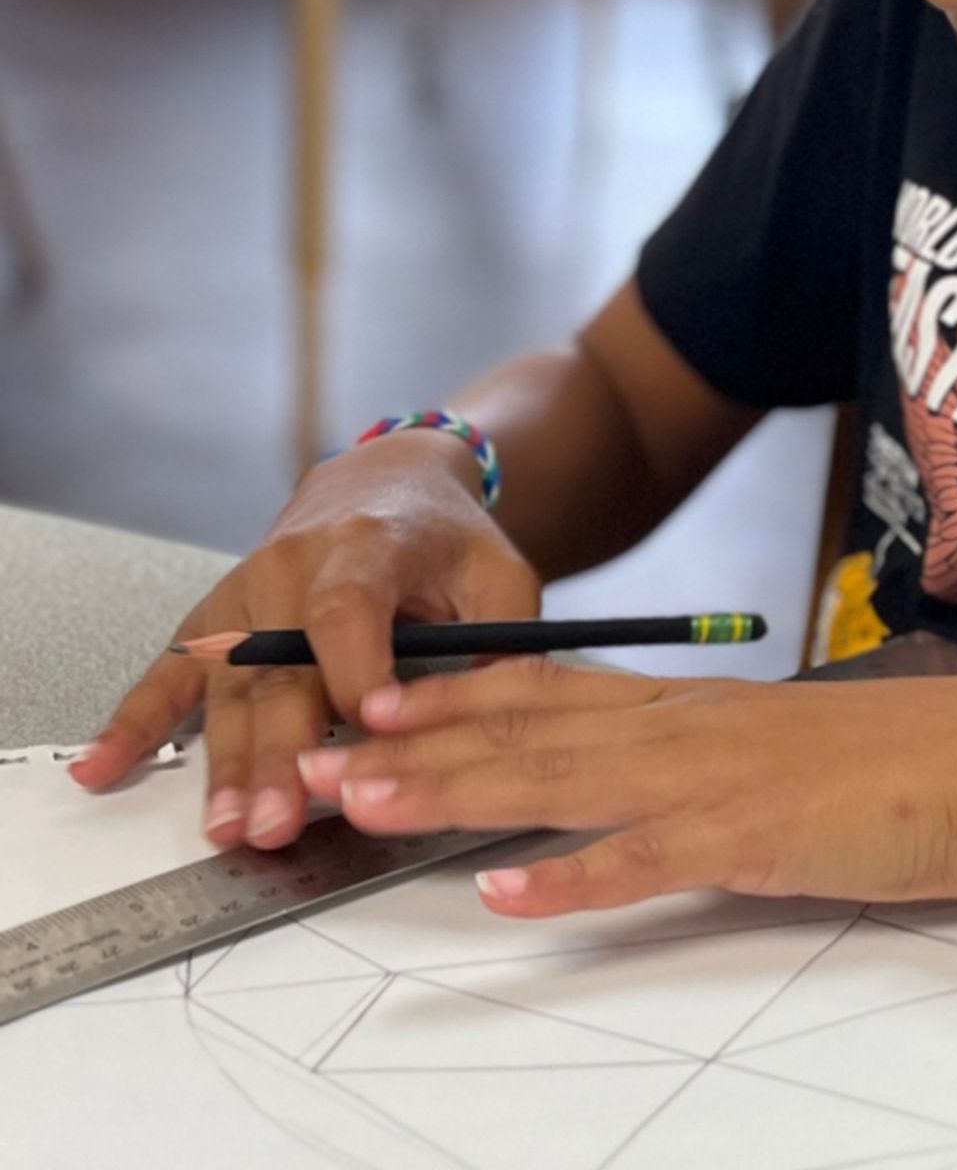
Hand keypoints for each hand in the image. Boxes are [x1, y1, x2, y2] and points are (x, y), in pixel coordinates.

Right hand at [70, 433, 538, 851]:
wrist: (387, 482)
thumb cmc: (445, 539)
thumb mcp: (497, 573)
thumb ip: (501, 641)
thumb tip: (496, 716)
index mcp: (364, 548)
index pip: (346, 613)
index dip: (355, 674)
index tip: (369, 731)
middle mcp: (292, 567)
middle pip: (278, 668)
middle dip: (279, 751)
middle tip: (281, 821)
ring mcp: (245, 596)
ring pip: (229, 689)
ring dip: (225, 764)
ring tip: (229, 827)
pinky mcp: (219, 621)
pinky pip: (170, 674)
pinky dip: (135, 723)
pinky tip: (103, 767)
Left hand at [295, 658, 956, 916]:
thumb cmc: (900, 758)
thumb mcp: (786, 744)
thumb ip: (709, 756)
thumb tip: (644, 783)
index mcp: (691, 708)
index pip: (550, 690)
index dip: (455, 697)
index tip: (374, 701)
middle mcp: (685, 730)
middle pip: (527, 732)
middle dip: (417, 747)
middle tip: (321, 756)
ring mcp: (715, 782)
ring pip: (560, 783)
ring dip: (455, 797)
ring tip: (365, 806)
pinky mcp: (755, 839)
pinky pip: (646, 861)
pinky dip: (569, 879)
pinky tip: (503, 894)